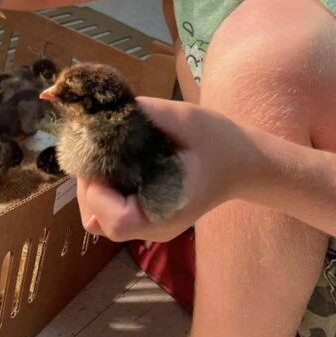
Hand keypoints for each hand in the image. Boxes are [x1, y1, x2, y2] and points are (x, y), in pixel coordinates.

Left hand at [77, 97, 257, 243]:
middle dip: (90, 184)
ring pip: (101, 218)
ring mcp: (151, 228)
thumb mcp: (185, 119)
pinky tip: (115, 166)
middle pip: (100, 220)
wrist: (245, 162)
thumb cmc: (219, 141)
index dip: (97, 191)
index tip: (99, 156)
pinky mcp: (148, 218)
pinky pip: (112, 213)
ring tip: (105, 156)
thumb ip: (146, 114)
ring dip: (95, 188)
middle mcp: (155, 229)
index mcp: (166, 213)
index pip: (114, 220)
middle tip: (96, 149)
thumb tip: (105, 107)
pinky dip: (104, 192)